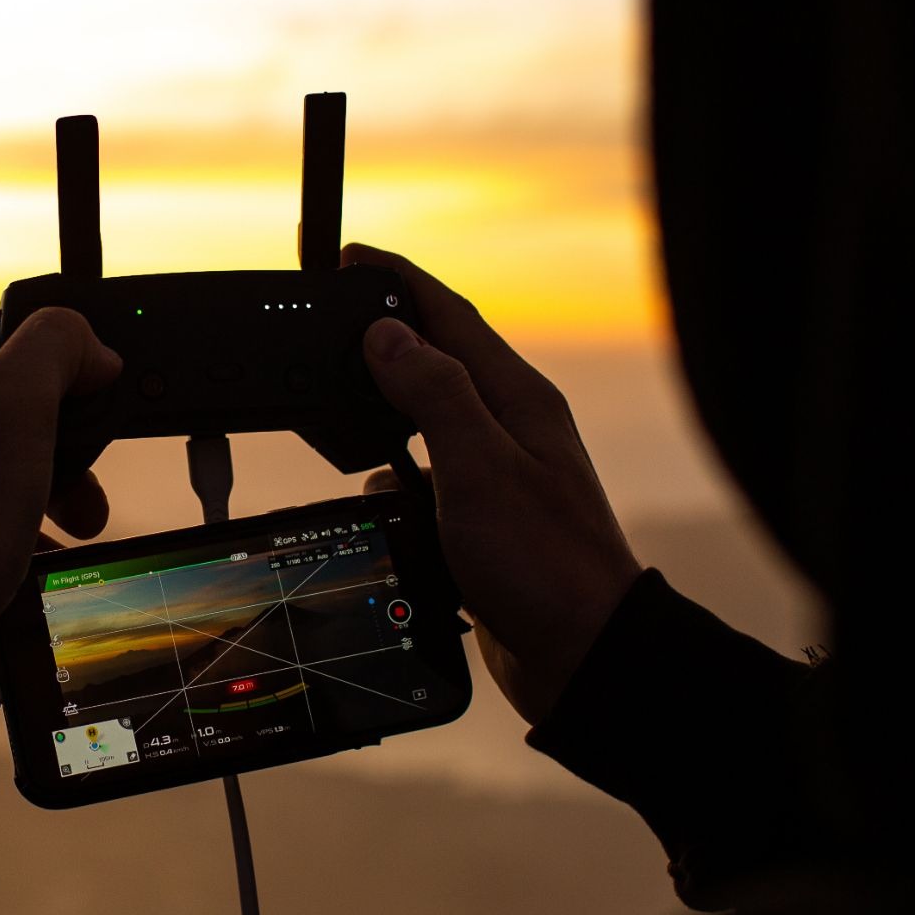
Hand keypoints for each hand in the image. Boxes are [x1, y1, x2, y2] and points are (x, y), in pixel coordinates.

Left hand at [0, 311, 122, 618]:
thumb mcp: (16, 398)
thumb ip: (55, 347)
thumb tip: (91, 349)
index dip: (45, 347)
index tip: (87, 381)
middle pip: (0, 413)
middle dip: (61, 443)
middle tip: (90, 481)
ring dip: (45, 493)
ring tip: (76, 529)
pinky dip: (14, 539)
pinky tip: (34, 565)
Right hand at [347, 244, 641, 725]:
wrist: (583, 655)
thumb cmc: (546, 563)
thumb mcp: (480, 466)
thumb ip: (434, 394)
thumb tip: (388, 336)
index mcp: (517, 400)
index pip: (450, 317)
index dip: (399, 282)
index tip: (351, 258)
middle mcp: (509, 429)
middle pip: (437, 360)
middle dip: (385, 335)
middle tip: (332, 318)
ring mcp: (497, 474)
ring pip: (425, 419)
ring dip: (383, 406)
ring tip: (339, 396)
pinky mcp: (480, 520)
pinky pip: (425, 474)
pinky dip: (391, 469)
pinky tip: (373, 486)